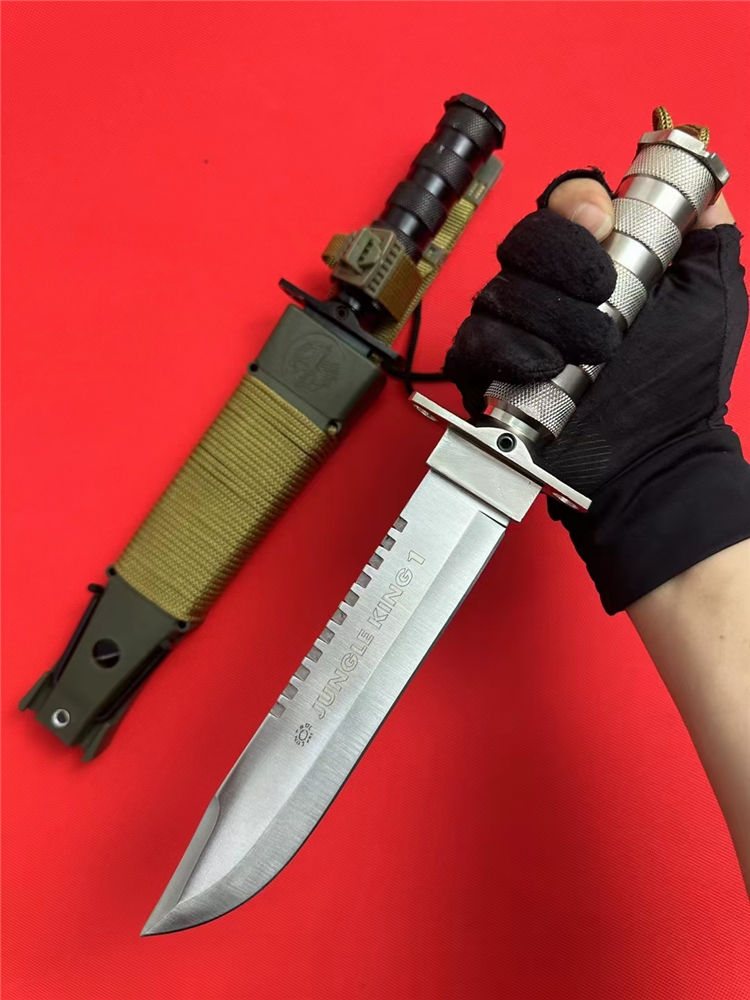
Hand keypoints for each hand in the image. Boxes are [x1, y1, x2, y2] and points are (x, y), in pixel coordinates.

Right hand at [444, 170, 749, 612]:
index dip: (574, 206)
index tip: (601, 225)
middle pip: (523, 240)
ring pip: (498, 290)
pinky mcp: (489, 371)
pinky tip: (543, 369)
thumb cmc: (681, 388)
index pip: (562, 203)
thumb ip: (706, 237)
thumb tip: (701, 184)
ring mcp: (516, 330)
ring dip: (549, 321)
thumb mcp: (712, 300)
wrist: (651, 460)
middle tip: (605, 311)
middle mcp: (550, 290)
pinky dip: (507, 351)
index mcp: (596, 264)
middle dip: (565, 270)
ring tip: (587, 358)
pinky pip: (472, 341)